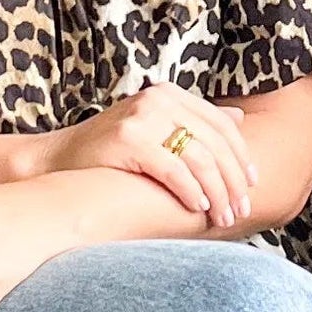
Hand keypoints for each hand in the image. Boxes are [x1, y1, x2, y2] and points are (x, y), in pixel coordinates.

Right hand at [38, 86, 258, 227]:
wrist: (58, 160)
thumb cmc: (111, 151)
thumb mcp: (156, 128)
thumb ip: (194, 123)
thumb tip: (239, 119)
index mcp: (170, 94)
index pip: (221, 124)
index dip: (241, 156)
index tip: (253, 184)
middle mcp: (159, 99)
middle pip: (215, 142)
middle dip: (233, 180)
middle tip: (242, 209)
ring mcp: (144, 117)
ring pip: (200, 158)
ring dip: (217, 192)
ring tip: (224, 217)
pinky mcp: (129, 140)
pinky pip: (174, 169)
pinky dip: (191, 191)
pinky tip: (198, 208)